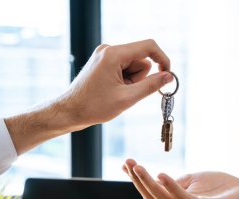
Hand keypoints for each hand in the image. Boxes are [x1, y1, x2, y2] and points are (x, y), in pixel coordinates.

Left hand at [54, 39, 172, 131]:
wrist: (69, 112)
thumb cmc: (94, 106)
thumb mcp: (127, 98)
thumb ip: (151, 85)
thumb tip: (169, 76)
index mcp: (113, 54)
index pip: (148, 46)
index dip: (163, 59)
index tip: (168, 76)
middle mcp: (108, 50)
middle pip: (140, 58)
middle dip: (139, 77)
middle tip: (126, 93)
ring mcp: (105, 56)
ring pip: (133, 65)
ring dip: (132, 81)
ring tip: (117, 93)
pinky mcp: (103, 63)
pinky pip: (124, 68)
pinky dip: (124, 81)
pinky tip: (112, 91)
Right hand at [122, 159, 238, 198]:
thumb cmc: (220, 189)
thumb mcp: (193, 182)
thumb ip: (176, 183)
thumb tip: (157, 176)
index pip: (151, 194)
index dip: (137, 181)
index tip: (125, 166)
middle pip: (153, 198)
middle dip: (138, 181)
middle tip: (128, 162)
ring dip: (149, 183)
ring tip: (138, 167)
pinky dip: (172, 188)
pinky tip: (162, 175)